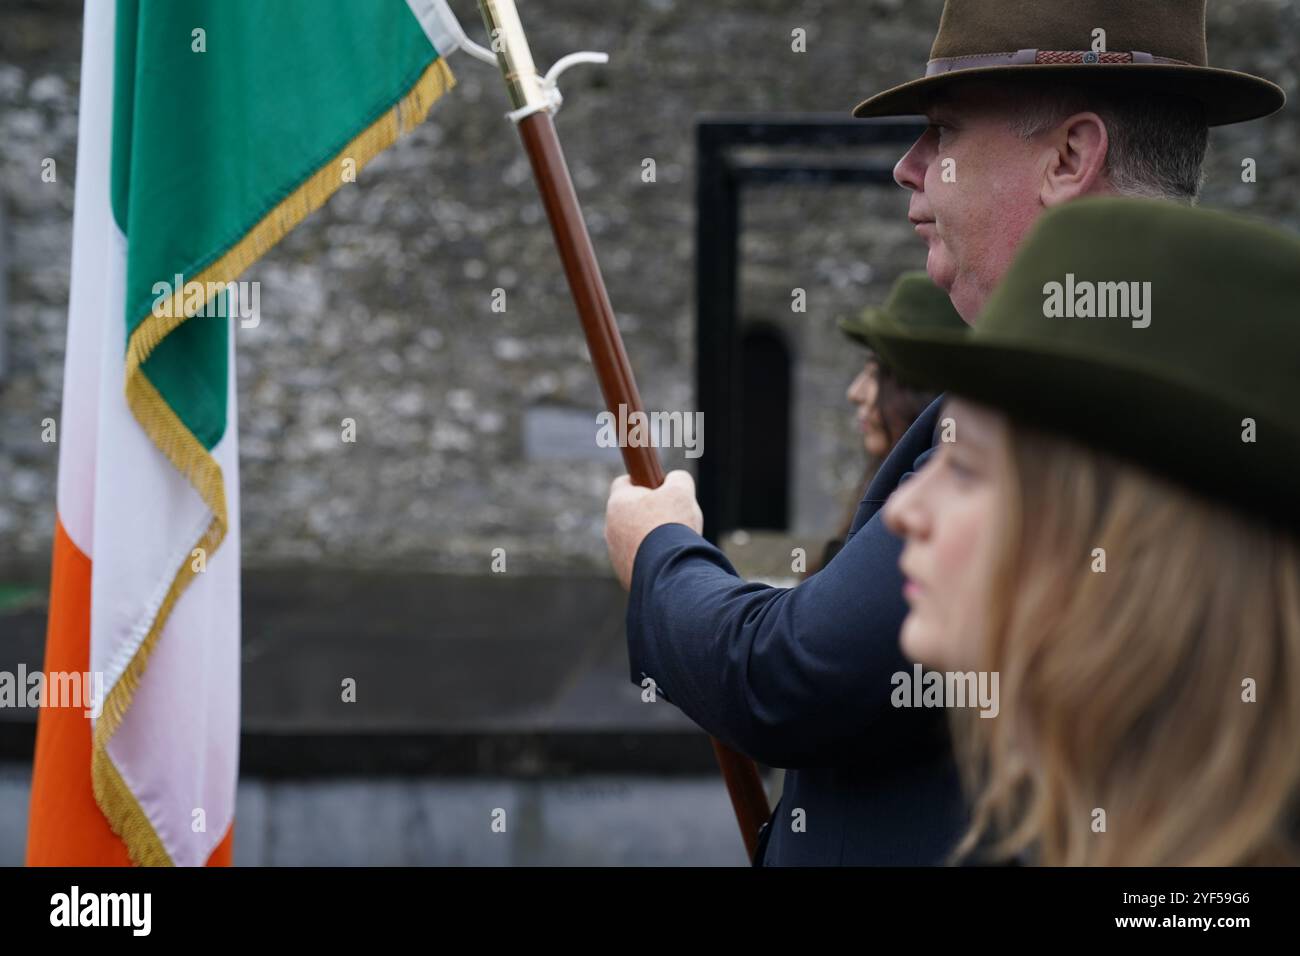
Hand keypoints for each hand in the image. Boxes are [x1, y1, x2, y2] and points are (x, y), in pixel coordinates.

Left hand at [604, 469, 703, 589]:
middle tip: (673, 516)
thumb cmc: (673, 525)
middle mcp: (610, 528)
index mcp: (618, 503)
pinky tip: (670, 561)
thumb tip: (677, 481)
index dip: (643, 482)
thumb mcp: (681, 491)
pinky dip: (652, 558)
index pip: (623, 483)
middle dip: (650, 512)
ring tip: (674, 542)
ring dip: (651, 538)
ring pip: (633, 538)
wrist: (670, 572)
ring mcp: (615, 553)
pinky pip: (639, 560)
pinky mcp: (624, 574)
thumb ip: (678, 479)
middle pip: (630, 512)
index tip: (659, 488)